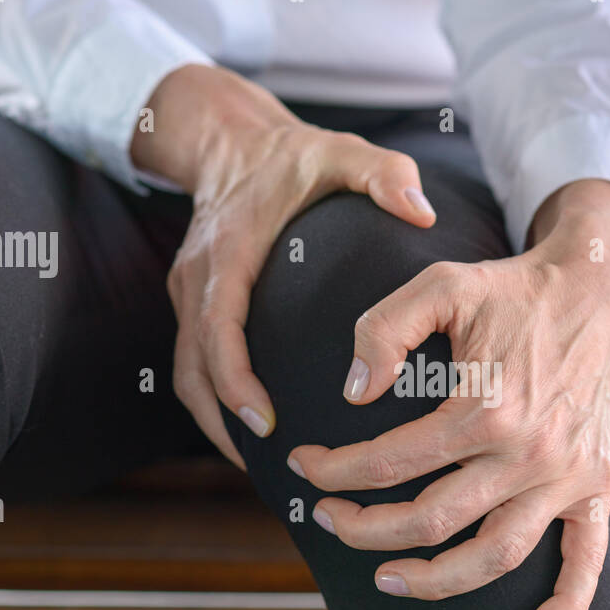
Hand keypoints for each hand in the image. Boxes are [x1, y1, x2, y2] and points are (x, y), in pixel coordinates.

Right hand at [132, 64, 436, 466]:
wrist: (231, 142)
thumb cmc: (293, 156)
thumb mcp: (341, 153)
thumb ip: (383, 174)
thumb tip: (421, 210)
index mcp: (227, 252)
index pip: (216, 328)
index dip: (234, 379)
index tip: (264, 420)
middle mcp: (196, 279)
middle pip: (192, 370)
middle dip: (225, 422)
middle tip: (269, 464)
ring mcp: (188, 295)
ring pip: (188, 377)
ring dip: (217, 425)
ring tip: (261, 468)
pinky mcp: (194, 306)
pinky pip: (196, 368)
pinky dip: (218, 405)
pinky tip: (256, 436)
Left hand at [288, 179, 609, 609]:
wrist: (593, 289)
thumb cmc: (509, 289)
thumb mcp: (439, 284)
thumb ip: (384, 330)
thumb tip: (355, 394)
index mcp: (488, 407)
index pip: (392, 461)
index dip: (336, 471)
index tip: (305, 468)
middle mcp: (530, 452)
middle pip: (433, 521)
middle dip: (366, 529)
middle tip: (329, 521)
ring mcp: (566, 476)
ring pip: (496, 556)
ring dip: (437, 580)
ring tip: (388, 580)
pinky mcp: (596, 486)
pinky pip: (587, 562)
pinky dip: (566, 607)